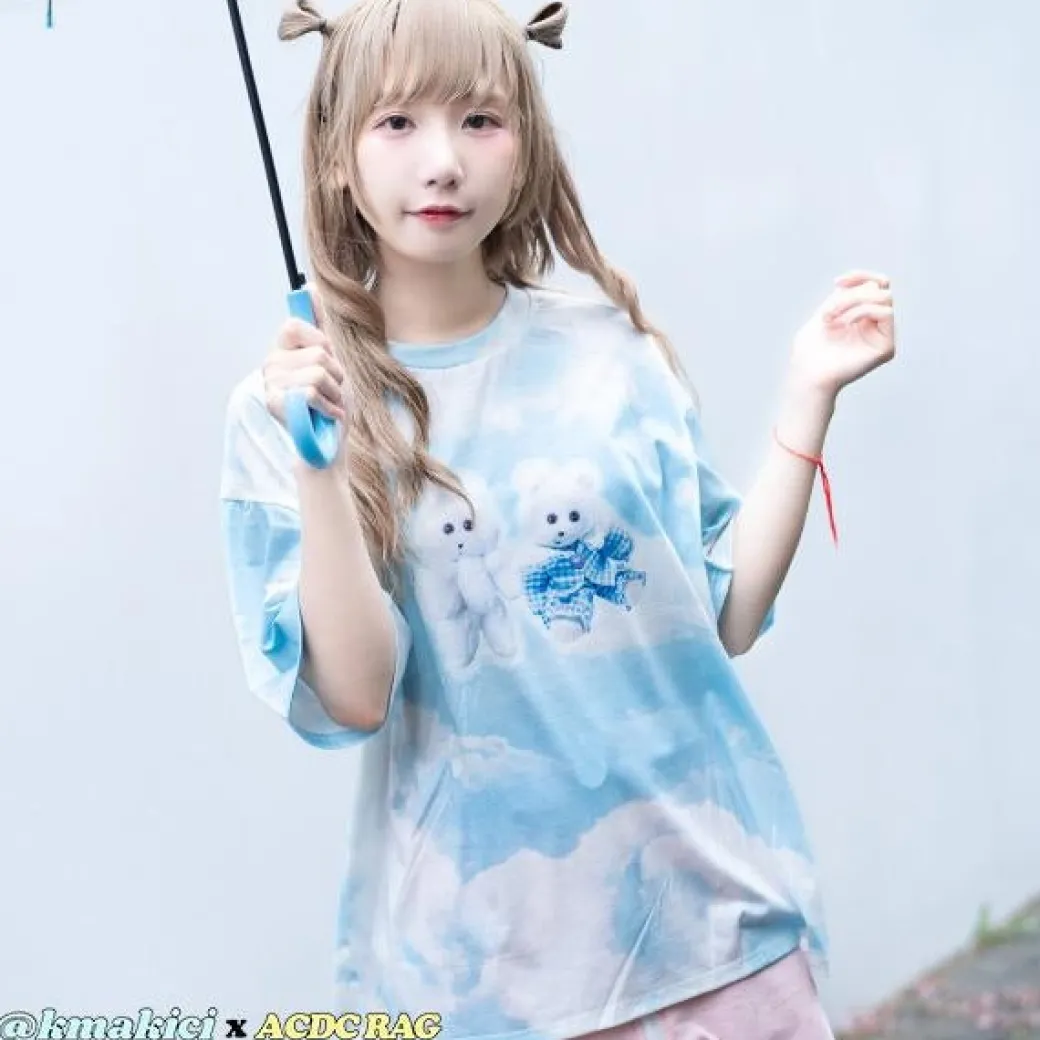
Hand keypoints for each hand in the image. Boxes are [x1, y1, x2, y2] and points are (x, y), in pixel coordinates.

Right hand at [262, 288, 351, 429]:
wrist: (332, 442)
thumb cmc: (334, 401)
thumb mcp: (335, 357)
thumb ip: (322, 322)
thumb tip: (311, 286)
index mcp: (282, 350)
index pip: (295, 325)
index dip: (321, 342)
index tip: (328, 362)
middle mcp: (271, 364)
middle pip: (317, 353)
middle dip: (336, 375)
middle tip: (331, 391)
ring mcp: (270, 384)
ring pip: (318, 373)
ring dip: (335, 393)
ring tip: (329, 404)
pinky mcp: (275, 404)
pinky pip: (312, 392)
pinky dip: (329, 406)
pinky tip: (327, 415)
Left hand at [789, 270, 896, 396]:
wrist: (806, 373)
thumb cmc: (810, 349)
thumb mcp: (827, 312)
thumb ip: (846, 295)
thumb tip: (865, 283)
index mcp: (862, 316)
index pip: (875, 285)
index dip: (859, 276)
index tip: (837, 282)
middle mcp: (875, 325)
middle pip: (879, 289)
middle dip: (851, 294)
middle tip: (828, 312)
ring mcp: (882, 336)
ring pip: (884, 298)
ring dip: (853, 302)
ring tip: (831, 318)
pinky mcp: (886, 347)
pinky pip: (886, 314)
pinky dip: (863, 311)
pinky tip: (846, 324)